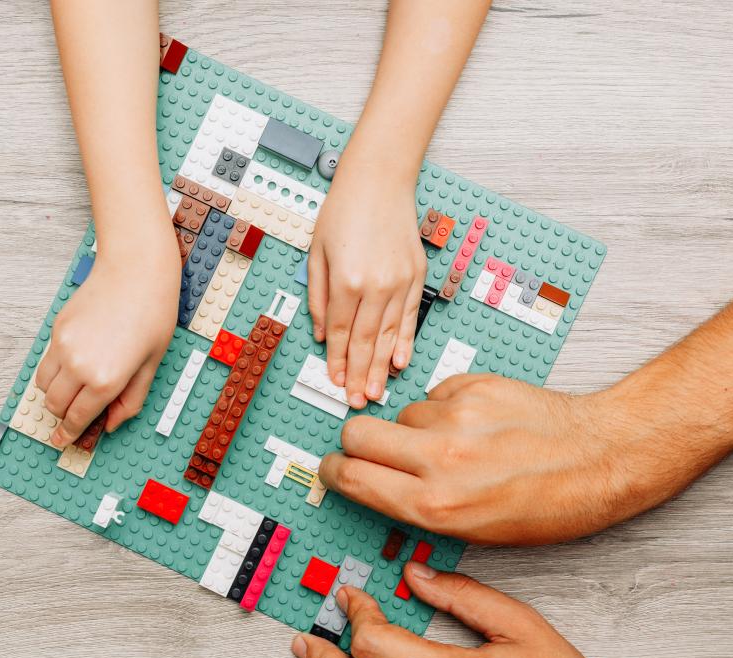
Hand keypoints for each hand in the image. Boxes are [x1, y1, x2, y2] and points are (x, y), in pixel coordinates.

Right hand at [35, 227, 179, 445]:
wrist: (135, 270)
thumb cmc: (153, 313)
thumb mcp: (152, 364)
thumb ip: (131, 399)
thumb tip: (110, 423)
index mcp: (106, 380)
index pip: (77, 418)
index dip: (69, 433)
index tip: (62, 441)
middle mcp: (80, 366)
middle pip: (54, 405)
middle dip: (62, 416)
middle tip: (73, 416)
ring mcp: (64, 346)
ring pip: (44, 385)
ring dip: (54, 394)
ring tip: (73, 390)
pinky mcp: (57, 328)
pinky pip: (47, 361)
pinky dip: (55, 371)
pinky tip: (76, 363)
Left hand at [307, 163, 425, 408]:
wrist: (379, 179)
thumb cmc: (343, 210)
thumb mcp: (316, 252)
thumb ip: (318, 296)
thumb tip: (319, 334)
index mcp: (346, 280)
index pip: (338, 332)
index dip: (335, 361)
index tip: (333, 382)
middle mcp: (376, 285)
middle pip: (364, 341)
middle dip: (358, 375)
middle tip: (355, 402)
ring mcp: (400, 281)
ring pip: (389, 335)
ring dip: (380, 367)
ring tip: (374, 393)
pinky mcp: (416, 276)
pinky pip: (410, 317)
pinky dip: (405, 342)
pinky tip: (399, 363)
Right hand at [318, 373, 674, 545]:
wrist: (601, 459)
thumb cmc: (547, 506)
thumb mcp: (475, 532)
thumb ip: (418, 508)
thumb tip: (376, 488)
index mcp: (435, 506)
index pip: (350, 478)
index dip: (335, 473)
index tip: (336, 470)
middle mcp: (439, 460)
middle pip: (354, 433)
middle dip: (357, 443)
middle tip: (373, 450)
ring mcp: (456, 418)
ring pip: (400, 414)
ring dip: (412, 427)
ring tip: (452, 444)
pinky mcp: (475, 386)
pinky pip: (435, 394)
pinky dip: (446, 407)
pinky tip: (476, 424)